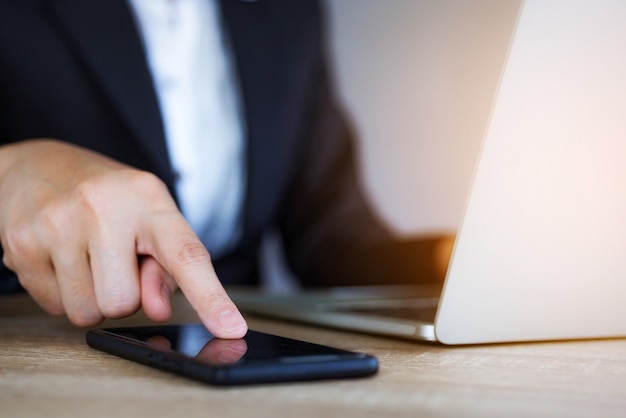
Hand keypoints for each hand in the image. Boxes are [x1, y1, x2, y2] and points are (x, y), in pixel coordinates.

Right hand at [0, 139, 246, 337]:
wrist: (37, 166)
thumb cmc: (106, 197)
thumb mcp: (148, 216)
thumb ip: (165, 265)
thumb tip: (157, 308)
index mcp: (148, 198)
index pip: (186, 254)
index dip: (212, 297)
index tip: (231, 327)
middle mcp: (103, 207)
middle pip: (125, 303)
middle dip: (123, 295)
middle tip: (114, 261)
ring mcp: (58, 225)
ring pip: (88, 312)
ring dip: (93, 298)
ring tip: (87, 258)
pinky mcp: (22, 244)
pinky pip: (54, 307)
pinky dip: (64, 294)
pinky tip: (63, 260)